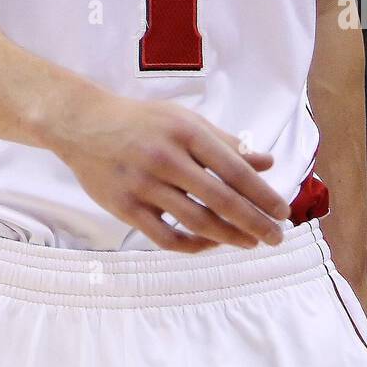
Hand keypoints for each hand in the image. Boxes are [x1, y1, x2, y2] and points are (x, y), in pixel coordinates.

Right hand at [55, 93, 291, 252]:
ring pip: (196, 221)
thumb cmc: (142, 121)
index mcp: (185, 132)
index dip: (261, 194)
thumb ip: (225, 143)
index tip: (283, 211)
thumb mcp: (184, 121)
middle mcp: (166, 158)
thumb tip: (266, 163)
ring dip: (229, 237)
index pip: (233, 169)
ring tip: (249, 243)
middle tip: (275, 237)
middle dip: (254, 222)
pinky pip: (165, 237)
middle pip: (220, 199)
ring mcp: (144, 184)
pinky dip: (192, 245)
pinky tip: (208, 244)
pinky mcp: (125, 207)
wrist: (83, 124)